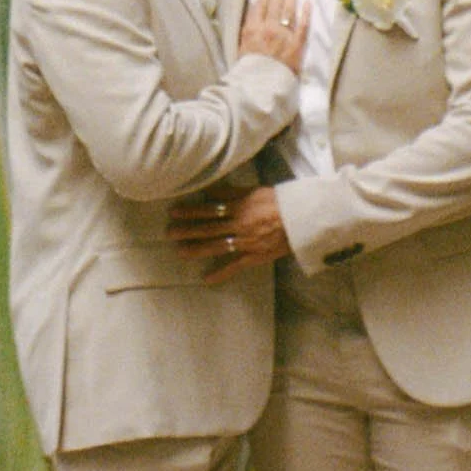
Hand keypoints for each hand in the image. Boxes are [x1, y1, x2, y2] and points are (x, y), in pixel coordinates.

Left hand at [168, 184, 289, 276]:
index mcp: (239, 206)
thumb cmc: (280, 201)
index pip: (209, 208)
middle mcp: (239, 224)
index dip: (191, 210)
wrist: (302, 218)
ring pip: (217, 246)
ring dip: (197, 249)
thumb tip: (210, 192)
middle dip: (187, 230)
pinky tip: (206, 279)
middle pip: (208, 228)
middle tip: (169, 232)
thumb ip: (232, 192)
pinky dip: (221, 273)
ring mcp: (246, 242)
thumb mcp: (255, 190)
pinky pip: (235, 266)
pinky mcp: (255, 256)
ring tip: (180, 251)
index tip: (174, 211)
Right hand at [240, 0, 308, 71]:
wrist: (261, 87)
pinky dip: (306, 13)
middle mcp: (268, 28)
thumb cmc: (249, 71)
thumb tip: (254, 21)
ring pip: (288, 10)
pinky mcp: (297, 44)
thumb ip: (248, 33)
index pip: (259, 6)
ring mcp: (283, 35)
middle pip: (274, 4)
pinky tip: (308, 3)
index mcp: (252, 28)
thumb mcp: (242, 48)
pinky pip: (303, 25)